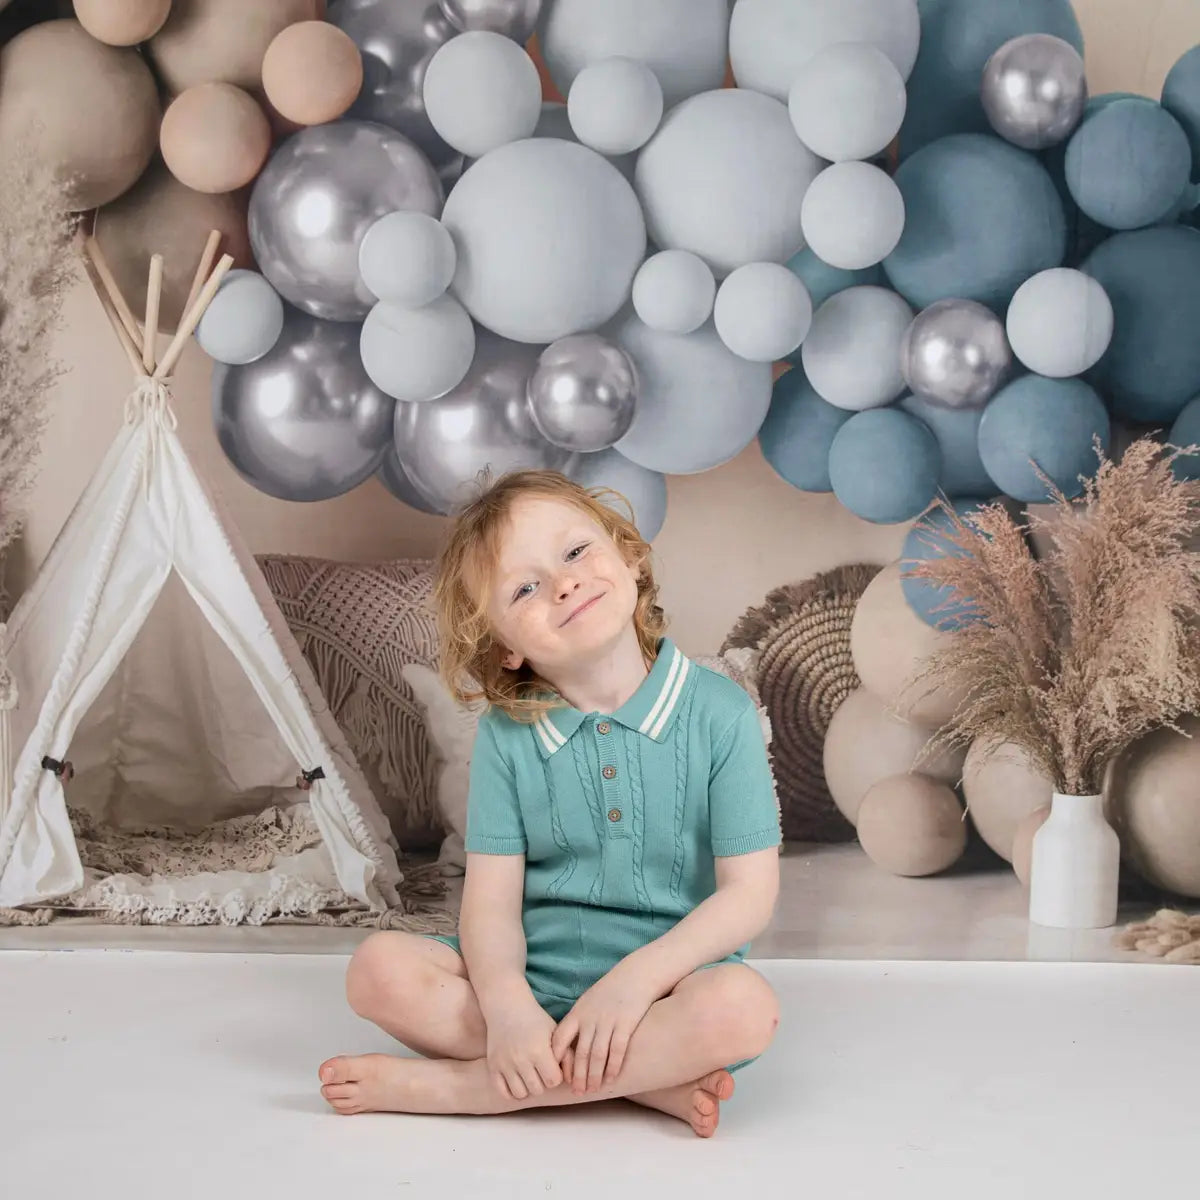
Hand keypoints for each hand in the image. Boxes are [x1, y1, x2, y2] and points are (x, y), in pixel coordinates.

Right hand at [485, 995, 562, 1100]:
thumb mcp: (555, 1032)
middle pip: (537, 1090)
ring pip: (520, 1094)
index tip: (552, 1067)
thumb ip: (567, 1056)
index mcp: (539, 1050)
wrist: (508, 1006)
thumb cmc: (535, 1019)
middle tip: (540, 1070)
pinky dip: (511, 1091)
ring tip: (528, 1075)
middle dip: (542, 1082)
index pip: (553, 1081)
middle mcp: (521, 1059)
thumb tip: (572, 1080)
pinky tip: (516, 1080)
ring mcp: (505, 1064)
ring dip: (527, 1087)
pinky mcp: (493, 1066)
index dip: (555, 1076)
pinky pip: (503, 1092)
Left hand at [550, 960, 660, 1093]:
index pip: (560, 1039)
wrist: (637, 974)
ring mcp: (607, 1020)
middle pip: (580, 1052)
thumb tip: (568, 1043)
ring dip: (594, 1076)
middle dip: (578, 1075)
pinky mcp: (625, 1023)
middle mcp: (590, 1018)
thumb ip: (579, 1021)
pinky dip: (613, 1067)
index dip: (559, 1059)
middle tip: (577, 1092)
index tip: (559, 1075)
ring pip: (597, 1055)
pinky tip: (612, 1079)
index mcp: (578, 1012)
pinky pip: (617, 1050)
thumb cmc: (611, 990)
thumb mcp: (589, 1001)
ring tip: (593, 1090)